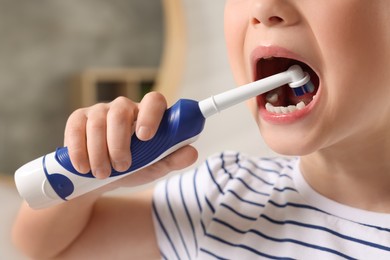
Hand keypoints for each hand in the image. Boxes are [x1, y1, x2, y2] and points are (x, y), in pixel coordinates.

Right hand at [64, 92, 197, 186]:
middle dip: (120, 143)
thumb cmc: (133, 168)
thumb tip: (192, 152)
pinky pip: (76, 128)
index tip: (146, 137)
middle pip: (120, 112)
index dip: (151, 115)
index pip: (154, 101)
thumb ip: (173, 159)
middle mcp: (124, 108)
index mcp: (147, 115)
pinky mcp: (78, 120)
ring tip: (103, 173)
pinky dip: (79, 149)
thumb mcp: (155, 167)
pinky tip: (83, 166)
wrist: (101, 180)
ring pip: (97, 123)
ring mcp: (99, 112)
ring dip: (100, 152)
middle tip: (122, 167)